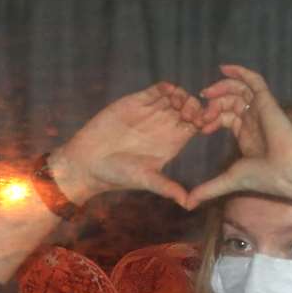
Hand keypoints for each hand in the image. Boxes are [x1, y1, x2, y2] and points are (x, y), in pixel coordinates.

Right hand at [50, 82, 207, 208]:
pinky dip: (166, 87)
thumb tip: (188, 205)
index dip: (203, 121)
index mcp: (172, 143)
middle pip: (190, 108)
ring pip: (176, 96)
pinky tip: (166, 91)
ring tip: (177, 101)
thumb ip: (167, 187)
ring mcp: (150, 113)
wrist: (87, 162)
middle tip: (188, 111)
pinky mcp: (135, 102)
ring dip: (181, 95)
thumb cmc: (116, 175)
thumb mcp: (145, 179)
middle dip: (194, 105)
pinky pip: (157, 90)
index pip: (196, 126)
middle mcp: (164, 127)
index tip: (201, 123)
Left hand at [182, 65, 291, 208]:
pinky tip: (224, 68)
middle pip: (230, 102)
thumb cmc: (263, 176)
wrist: (287, 171)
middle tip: (200, 112)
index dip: (211, 118)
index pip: (226, 117)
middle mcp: (254, 120)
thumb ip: (208, 189)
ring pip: (239, 90)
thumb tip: (188, 204)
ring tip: (206, 93)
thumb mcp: (228, 180)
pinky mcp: (267, 101)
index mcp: (247, 135)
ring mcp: (261, 110)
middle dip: (213, 104)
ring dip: (221, 88)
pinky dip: (240, 72)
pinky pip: (254, 80)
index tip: (199, 126)